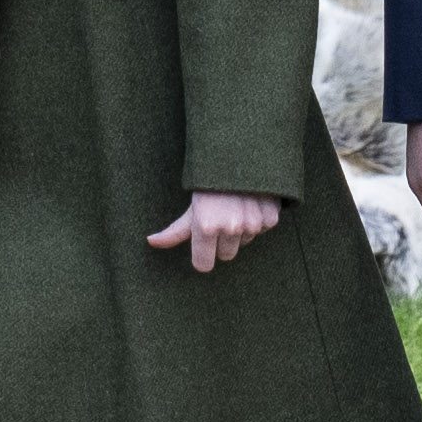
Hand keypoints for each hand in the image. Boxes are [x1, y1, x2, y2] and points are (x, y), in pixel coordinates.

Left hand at [148, 189, 280, 272]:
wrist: (240, 156)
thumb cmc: (210, 185)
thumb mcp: (192, 207)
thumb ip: (174, 231)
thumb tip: (151, 242)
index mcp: (206, 227)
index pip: (203, 265)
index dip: (202, 255)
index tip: (203, 244)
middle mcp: (230, 228)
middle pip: (225, 256)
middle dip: (222, 241)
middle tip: (221, 217)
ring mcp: (252, 224)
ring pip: (244, 243)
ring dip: (241, 231)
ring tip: (237, 207)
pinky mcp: (271, 218)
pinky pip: (261, 231)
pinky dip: (258, 220)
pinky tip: (252, 203)